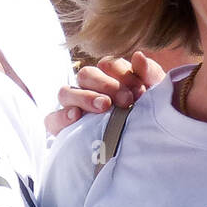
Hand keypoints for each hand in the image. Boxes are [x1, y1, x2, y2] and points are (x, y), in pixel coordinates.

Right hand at [45, 52, 166, 135]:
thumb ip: (150, 75)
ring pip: (66, 92)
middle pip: (86, 75)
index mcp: (109, 77)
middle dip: (106, 85)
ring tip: (103, 107)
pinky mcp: (63, 128)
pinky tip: (76, 117)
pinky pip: (52, 119)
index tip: (139, 91)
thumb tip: (139, 56)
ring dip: (84, 97)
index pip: (108, 64)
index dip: (122, 73)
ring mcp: (73, 107)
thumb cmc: (148, 117)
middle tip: (125, 101)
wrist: (143, 150)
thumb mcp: (155, 97)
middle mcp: (88, 89)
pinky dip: (61, 116)